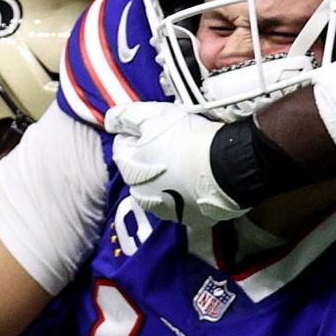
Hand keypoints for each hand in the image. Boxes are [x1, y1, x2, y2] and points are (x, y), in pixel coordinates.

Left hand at [106, 101, 247, 225]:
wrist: (226, 167)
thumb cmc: (186, 140)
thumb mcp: (151, 116)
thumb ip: (124, 117)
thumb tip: (109, 120)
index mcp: (129, 172)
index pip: (123, 146)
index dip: (139, 133)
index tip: (157, 128)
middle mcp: (142, 197)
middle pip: (141, 170)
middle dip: (152, 156)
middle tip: (176, 142)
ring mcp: (167, 211)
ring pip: (162, 188)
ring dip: (169, 176)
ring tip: (189, 160)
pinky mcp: (191, 219)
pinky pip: (185, 201)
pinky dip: (188, 191)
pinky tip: (200, 178)